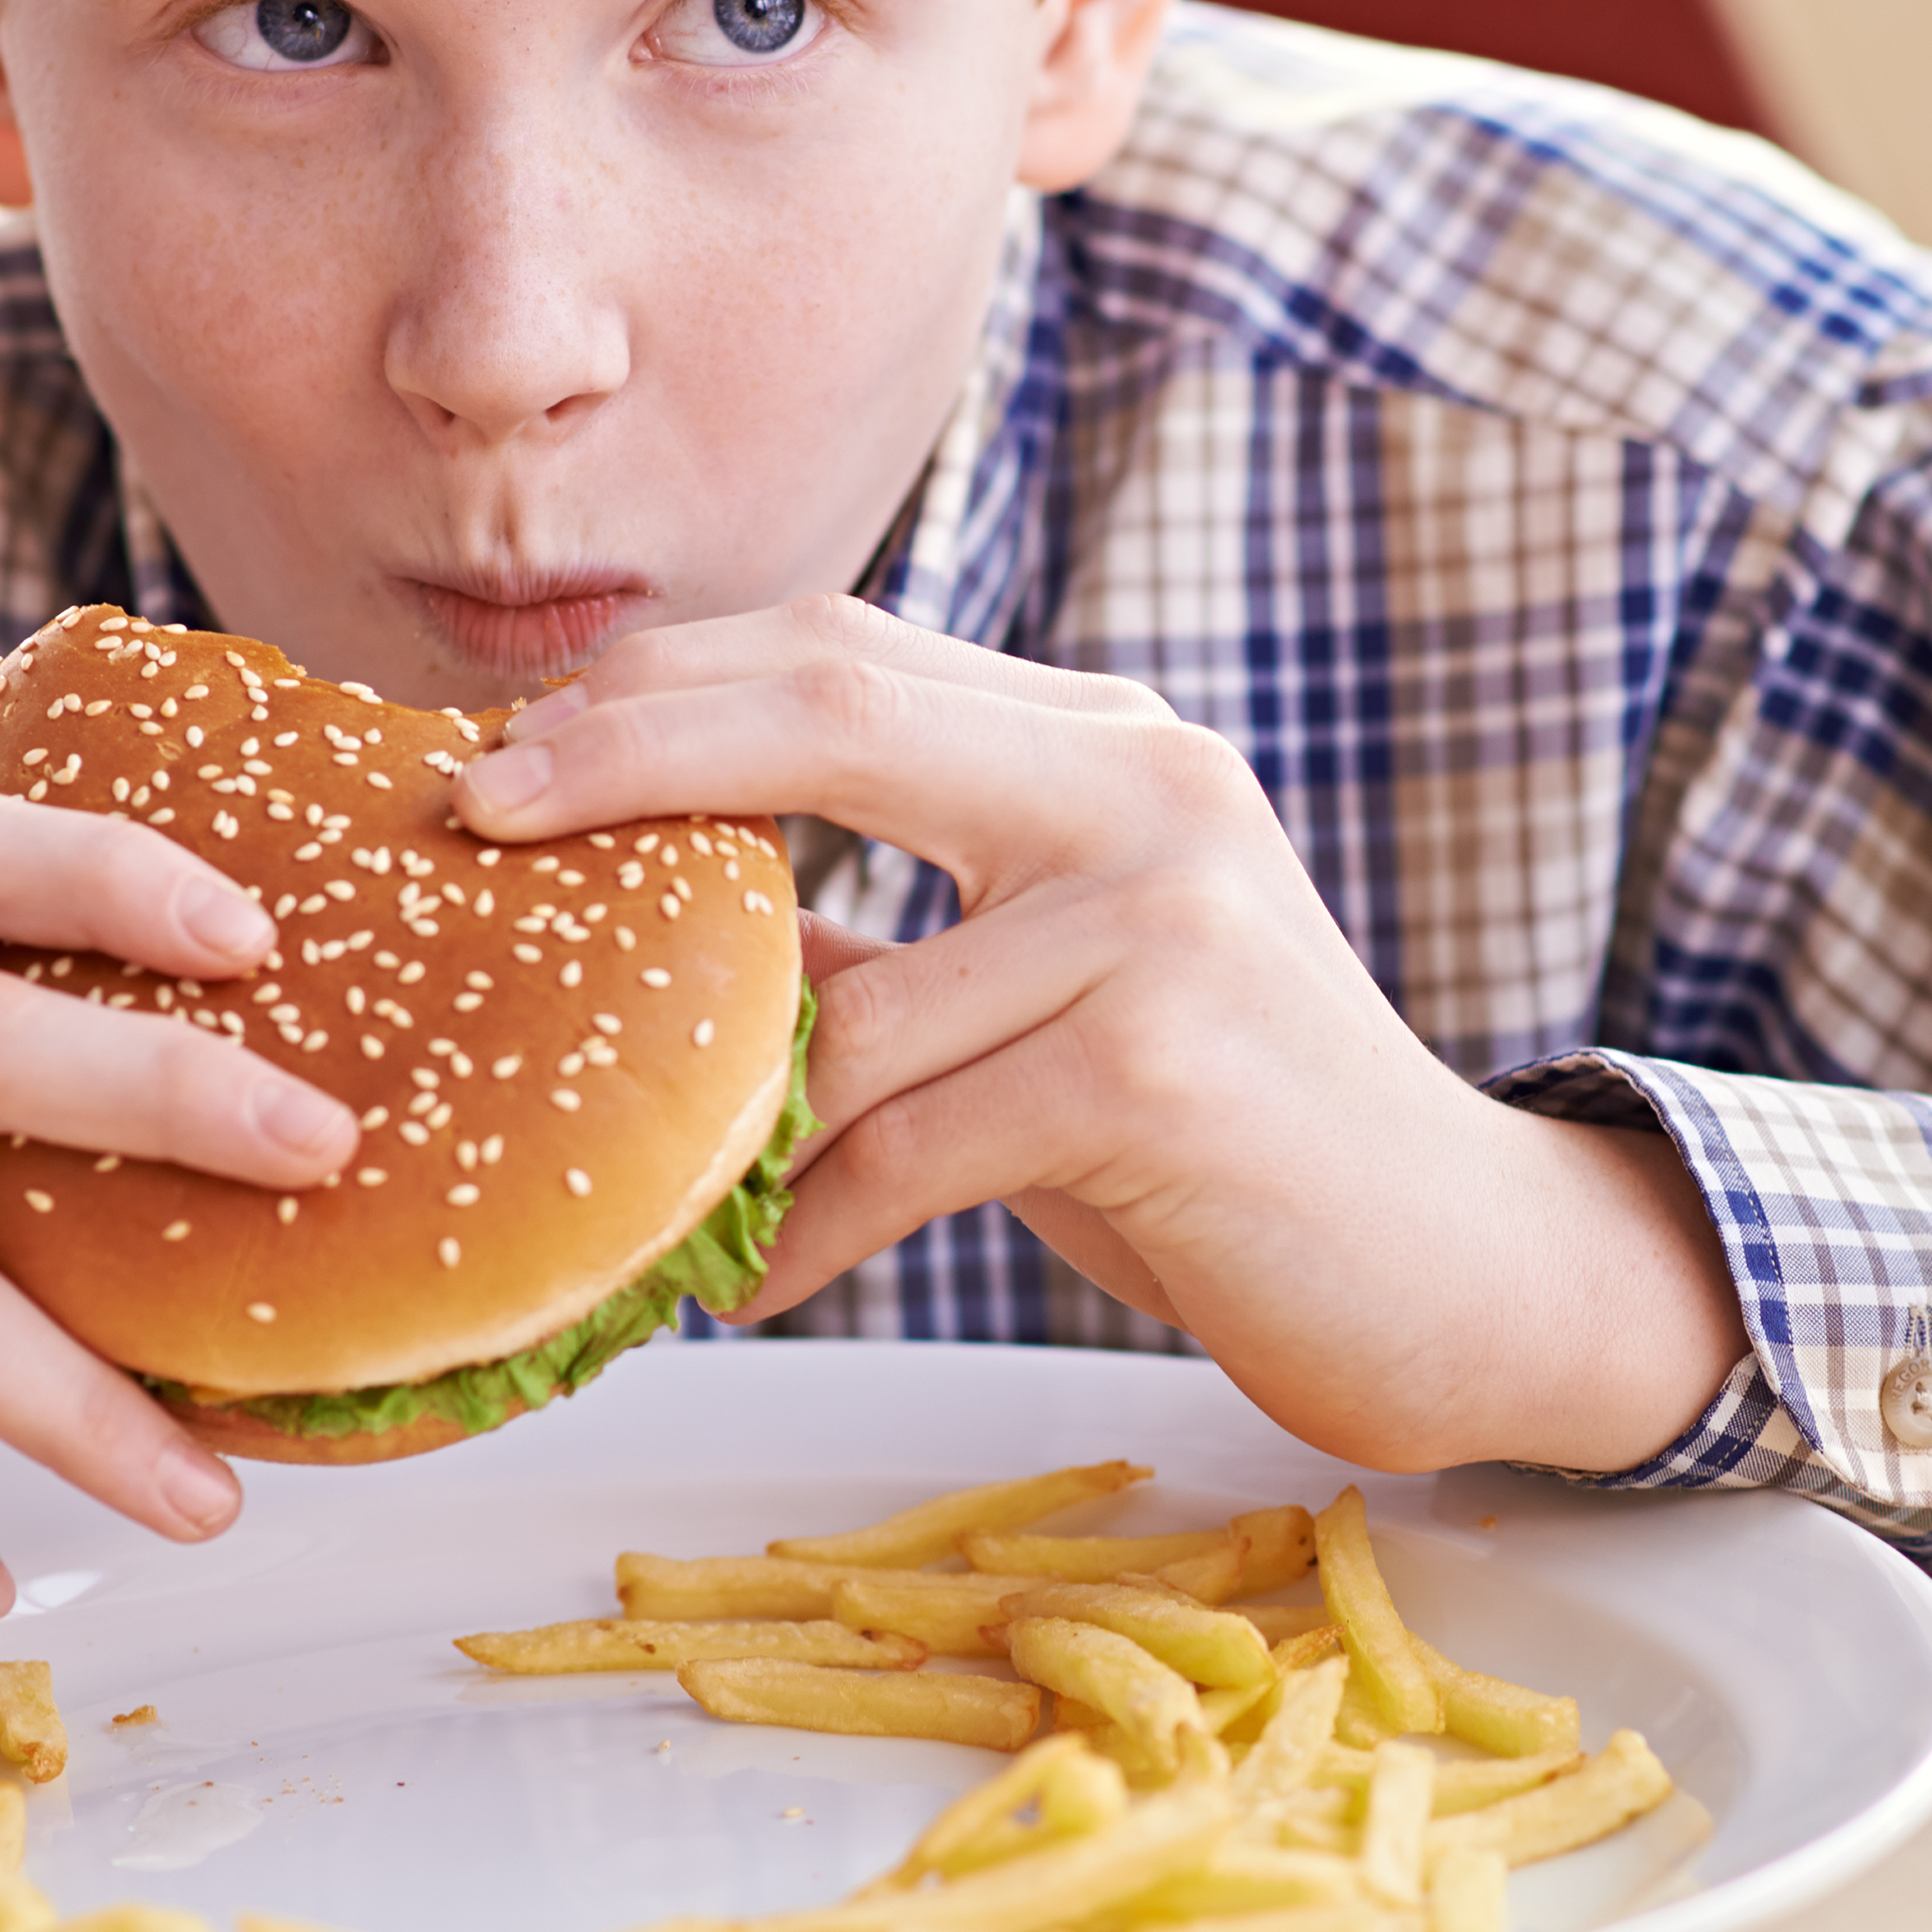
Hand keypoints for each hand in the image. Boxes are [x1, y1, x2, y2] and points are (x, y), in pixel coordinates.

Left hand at [452, 599, 1745, 1474]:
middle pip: (831, 706)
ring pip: (851, 994)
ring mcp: (1167, 920)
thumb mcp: (1042, 1001)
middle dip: (626, 758)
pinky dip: (805, 1227)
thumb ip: (881, 944)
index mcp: (1105, 744)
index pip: (840, 650)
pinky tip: (746, 1282)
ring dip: (710, 1102)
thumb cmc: (1223, 1142)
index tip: (494, 758)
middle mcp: (1146, 788)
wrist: (1456, 1265)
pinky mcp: (1165, 1072)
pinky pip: (909, 1146)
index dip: (653, 689)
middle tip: (475, 826)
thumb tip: (654, 932)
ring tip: (613, 1165)